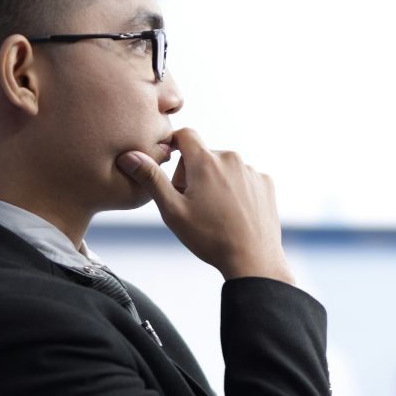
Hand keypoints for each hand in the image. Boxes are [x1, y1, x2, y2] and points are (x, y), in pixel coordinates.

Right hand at [116, 129, 294, 283]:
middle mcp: (231, 158)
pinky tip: (234, 214)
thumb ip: (151, 179)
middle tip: (192, 205)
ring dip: (215, 183)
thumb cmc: (210, 238)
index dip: (174, 147)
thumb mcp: (172, 211)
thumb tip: (129, 156)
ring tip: (215, 213)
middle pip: (203, 155)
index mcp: (206, 161)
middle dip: (193, 174)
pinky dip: (236, 191)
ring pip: (224, 168)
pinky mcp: (265, 183)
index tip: (170, 166)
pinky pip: (244, 179)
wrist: (252, 260)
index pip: (185, 135)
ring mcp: (251, 171)